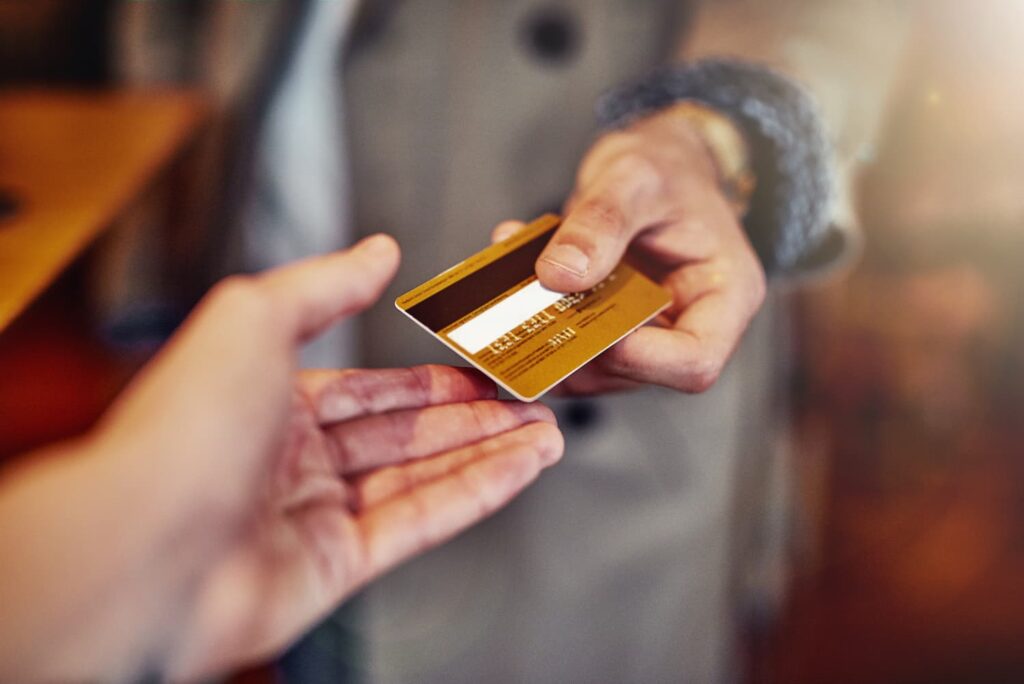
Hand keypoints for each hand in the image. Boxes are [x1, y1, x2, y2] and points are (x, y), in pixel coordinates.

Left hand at [0, 236, 561, 681]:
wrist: (144, 545)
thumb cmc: (182, 429)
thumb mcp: (254, 318)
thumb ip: (324, 284)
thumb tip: (377, 250)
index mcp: (267, 402)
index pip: (368, 388)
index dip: (430, 380)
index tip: (481, 370)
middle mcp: (291, 462)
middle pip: (404, 434)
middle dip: (473, 418)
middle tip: (530, 402)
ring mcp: (313, 517)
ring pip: (421, 478)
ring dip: (488, 454)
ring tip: (545, 435)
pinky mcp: (334, 567)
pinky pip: (419, 522)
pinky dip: (475, 494)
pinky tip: (519, 470)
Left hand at [494, 104, 765, 394]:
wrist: (656, 160)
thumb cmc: (665, 165)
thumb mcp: (634, 177)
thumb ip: (601, 223)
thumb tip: (560, 275)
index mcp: (725, 296)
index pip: (694, 362)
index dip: (638, 358)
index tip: (584, 321)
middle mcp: (693, 324)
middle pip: (640, 372)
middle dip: (579, 350)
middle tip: (527, 312)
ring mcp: (654, 333)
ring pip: (600, 368)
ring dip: (551, 339)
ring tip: (514, 289)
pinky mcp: (618, 329)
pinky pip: (579, 346)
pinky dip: (543, 324)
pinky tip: (517, 283)